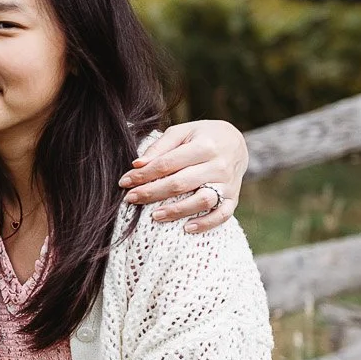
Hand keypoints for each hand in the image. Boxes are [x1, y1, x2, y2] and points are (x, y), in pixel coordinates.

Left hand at [121, 120, 246, 232]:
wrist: (236, 142)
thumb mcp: (183, 132)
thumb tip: (137, 164)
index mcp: (204, 146)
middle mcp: (218, 165)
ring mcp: (228, 183)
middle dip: (152, 193)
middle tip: (130, 199)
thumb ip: (160, 146)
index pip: (168, 163)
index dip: (144, 174)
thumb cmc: (202, 136)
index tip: (124, 181)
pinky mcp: (233, 198)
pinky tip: (186, 228)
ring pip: (202, 201)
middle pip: (181, 183)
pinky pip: (222, 215)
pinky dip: (206, 223)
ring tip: (154, 216)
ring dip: (176, 210)